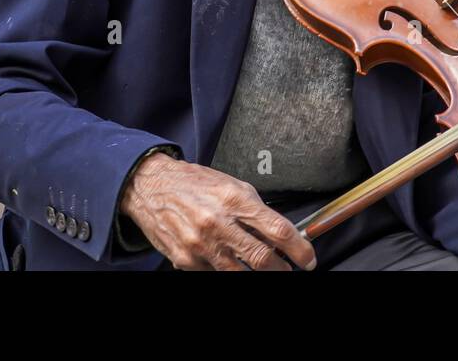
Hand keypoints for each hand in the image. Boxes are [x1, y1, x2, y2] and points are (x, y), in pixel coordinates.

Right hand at [119, 151, 316, 270]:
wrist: (149, 186)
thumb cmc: (192, 183)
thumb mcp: (229, 185)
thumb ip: (254, 209)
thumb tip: (279, 232)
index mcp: (234, 199)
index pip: (278, 230)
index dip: (299, 249)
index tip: (307, 258)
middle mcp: (218, 223)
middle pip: (263, 258)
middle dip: (283, 269)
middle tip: (290, 270)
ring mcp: (201, 245)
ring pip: (240, 273)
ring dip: (258, 275)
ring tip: (266, 271)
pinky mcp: (186, 259)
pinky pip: (214, 273)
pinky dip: (226, 270)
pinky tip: (228, 262)